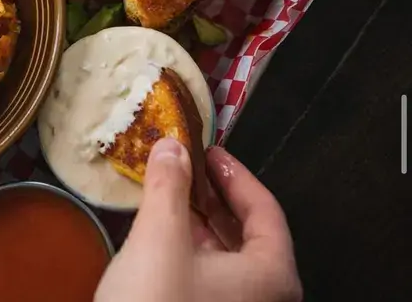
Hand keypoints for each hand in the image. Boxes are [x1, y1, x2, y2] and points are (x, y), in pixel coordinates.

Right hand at [95, 139, 302, 301]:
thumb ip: (169, 185)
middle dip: (215, 198)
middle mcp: (264, 299)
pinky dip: (190, 251)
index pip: (266, 210)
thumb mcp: (160, 238)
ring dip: (199, 223)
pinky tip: (161, 239)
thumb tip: (172, 145)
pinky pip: (211, 280)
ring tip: (168, 197)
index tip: (209, 151)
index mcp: (272, 276)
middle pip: (249, 234)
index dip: (236, 175)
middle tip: (185, 168)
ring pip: (228, 260)